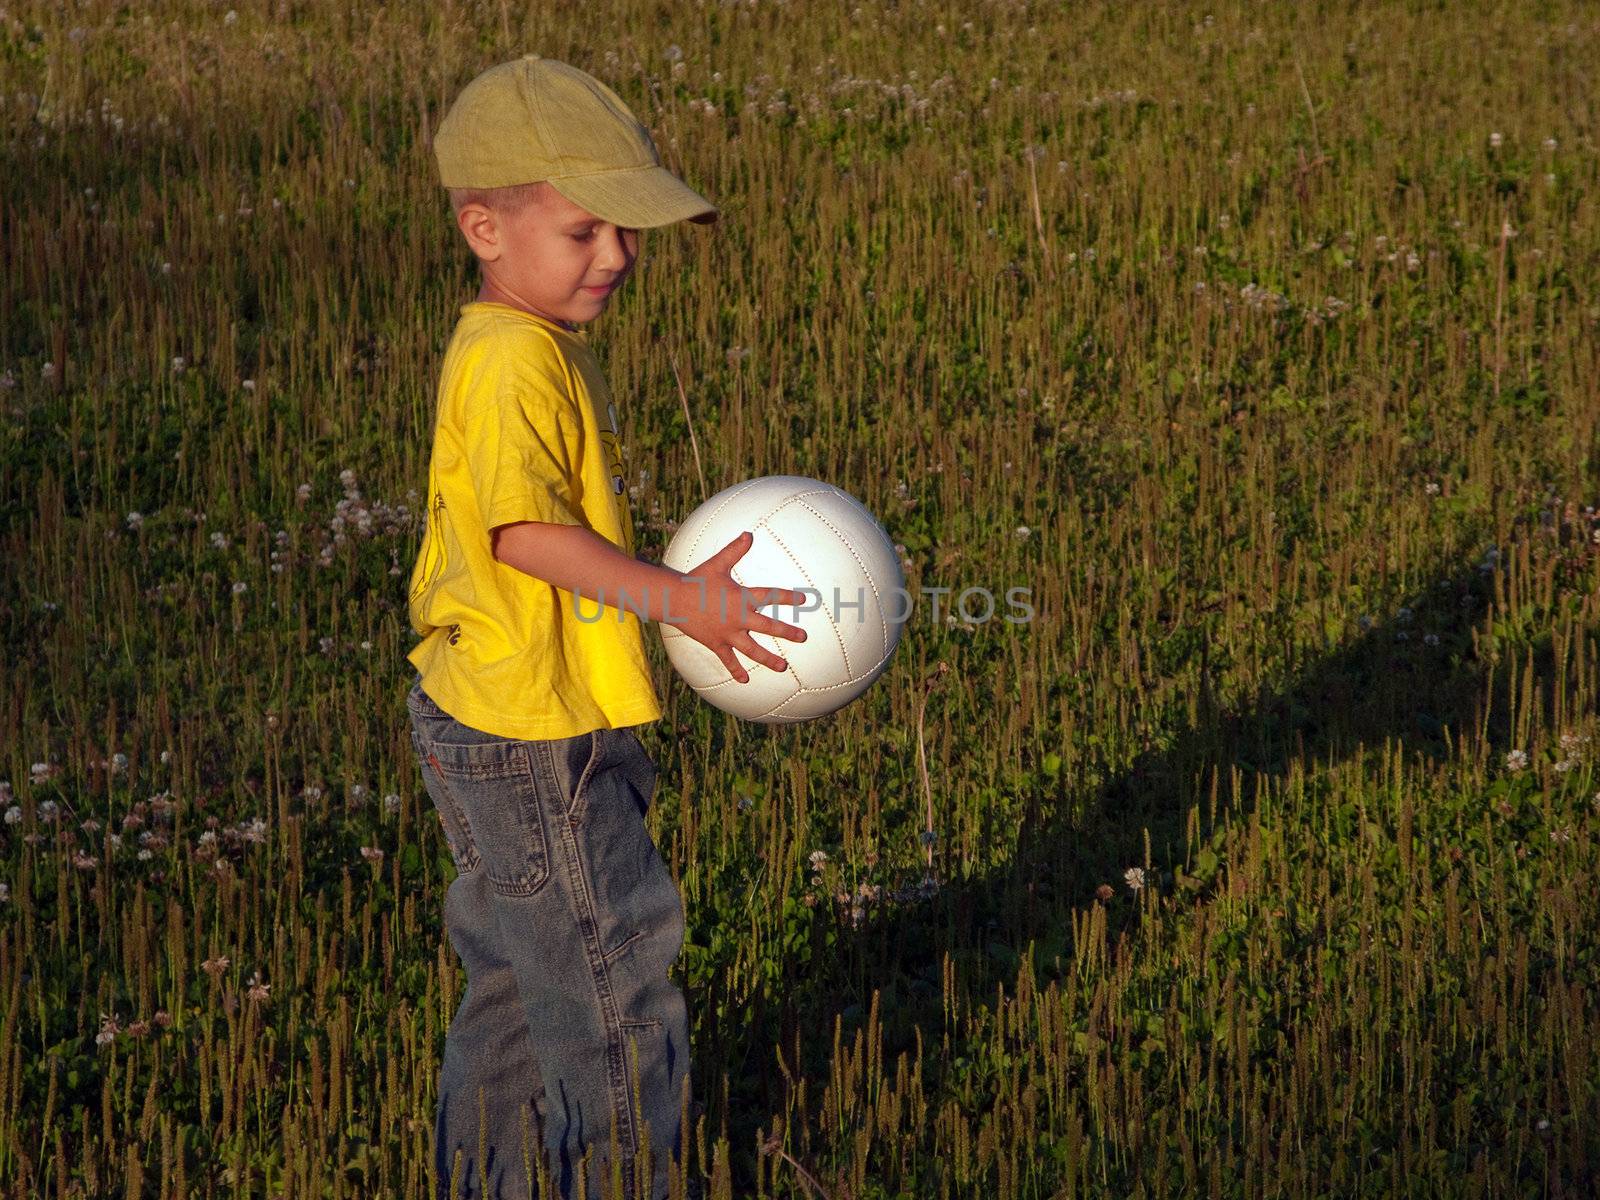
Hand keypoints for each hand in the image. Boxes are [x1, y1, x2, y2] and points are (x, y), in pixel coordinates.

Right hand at [667, 531, 808, 683]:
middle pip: (768, 627)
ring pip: (752, 649)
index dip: (788, 598)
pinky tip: (744, 681)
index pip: (771, 596)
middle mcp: (738, 618)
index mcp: (742, 598)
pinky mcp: (716, 644)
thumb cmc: (697, 580)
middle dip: (787, 633)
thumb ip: (735, 551)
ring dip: (768, 659)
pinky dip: (736, 671)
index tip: (804, 600)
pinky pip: (728, 660)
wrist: (673, 599)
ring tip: (782, 667)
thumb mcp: (717, 564)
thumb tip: (748, 534)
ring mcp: (727, 634)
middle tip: (803, 638)